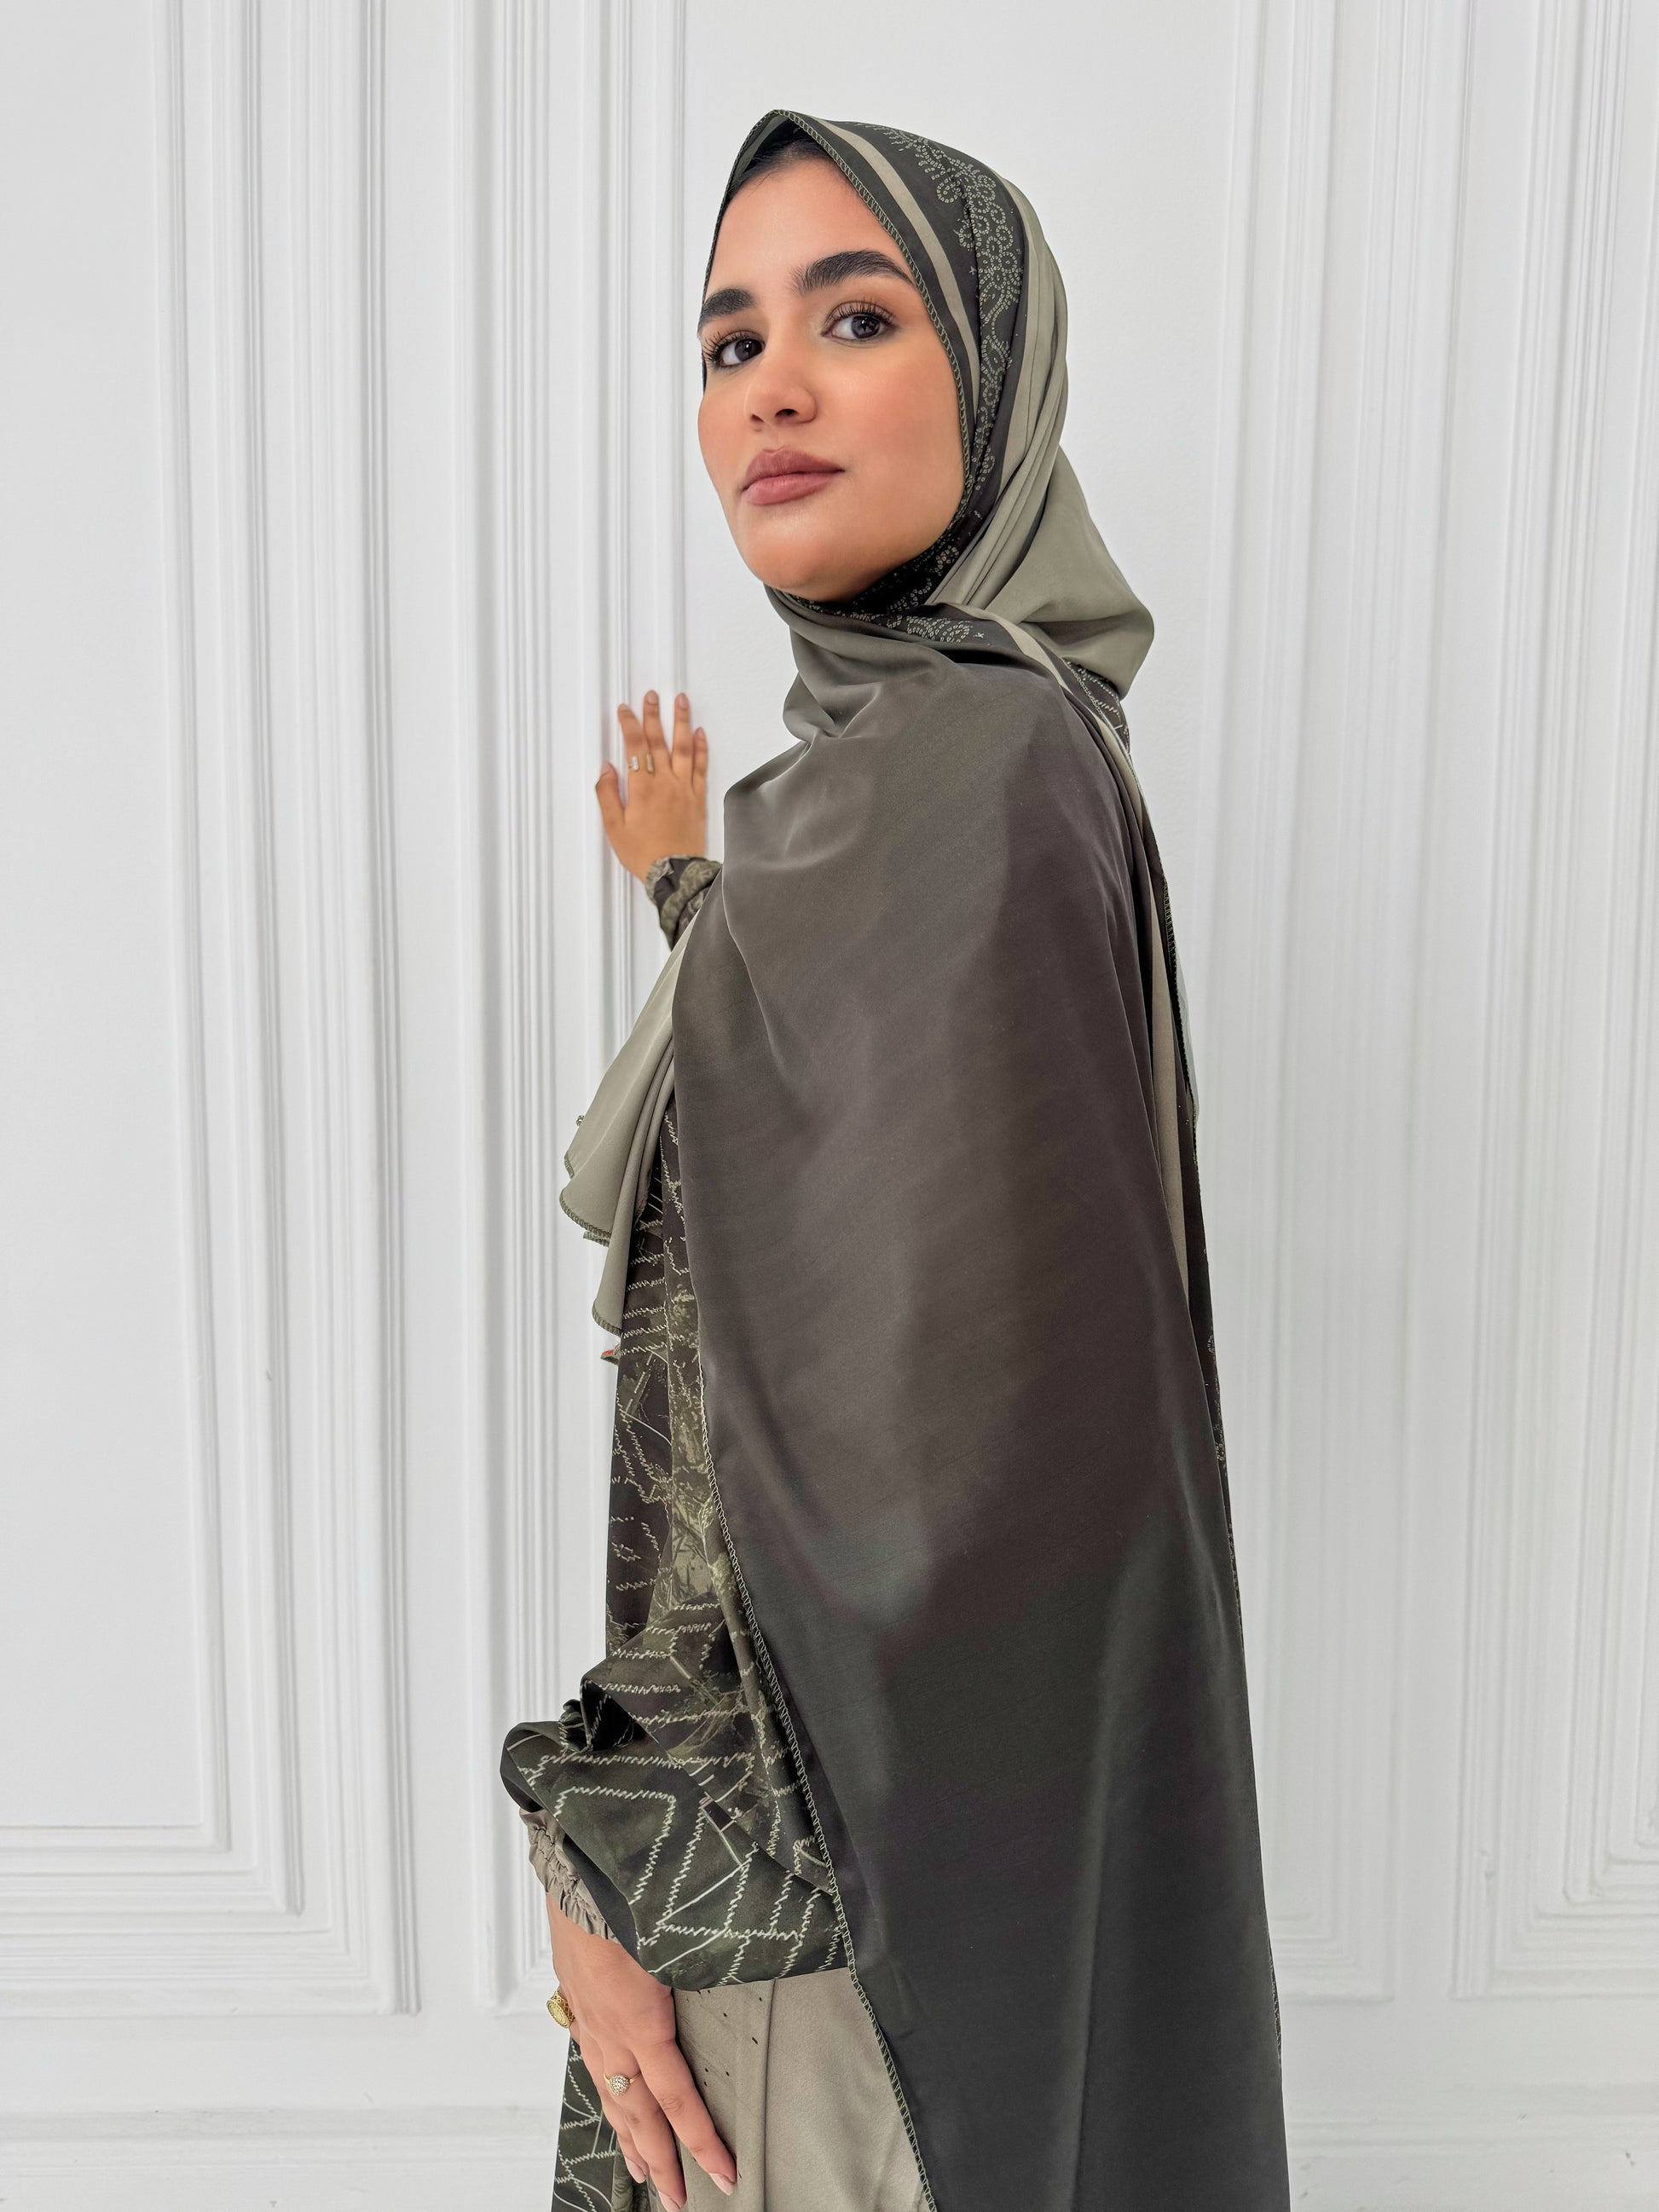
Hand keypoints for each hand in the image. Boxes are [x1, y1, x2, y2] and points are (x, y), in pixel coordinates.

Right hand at [547, 1893, 736, 2205]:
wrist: (575, 1863)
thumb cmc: (627, 1889)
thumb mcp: (677, 1934)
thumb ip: (711, 1964)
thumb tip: (754, 1966)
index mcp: (641, 2020)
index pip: (677, 2098)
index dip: (702, 2141)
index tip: (725, 2174)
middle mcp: (610, 2028)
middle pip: (638, 2112)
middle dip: (659, 2160)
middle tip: (675, 2200)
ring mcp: (588, 2015)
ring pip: (610, 2091)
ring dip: (627, 2135)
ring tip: (641, 2168)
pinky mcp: (575, 1996)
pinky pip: (591, 2058)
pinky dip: (602, 2088)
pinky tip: (608, 2093)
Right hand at [597, 690, 708, 881]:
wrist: (675, 873)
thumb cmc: (644, 854)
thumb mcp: (614, 828)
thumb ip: (608, 795)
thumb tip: (606, 769)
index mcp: (641, 788)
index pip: (634, 747)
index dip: (629, 725)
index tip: (625, 709)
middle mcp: (665, 783)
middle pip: (658, 741)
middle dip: (653, 715)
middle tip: (651, 695)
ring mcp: (684, 789)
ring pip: (682, 747)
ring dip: (681, 721)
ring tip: (680, 701)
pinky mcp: (698, 798)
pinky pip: (700, 767)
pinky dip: (700, 748)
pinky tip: (699, 733)